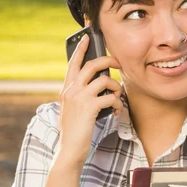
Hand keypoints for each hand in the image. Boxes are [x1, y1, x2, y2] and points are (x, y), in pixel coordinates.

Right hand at [58, 33, 122, 165]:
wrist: (69, 150)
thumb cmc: (76, 131)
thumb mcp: (74, 109)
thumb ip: (82, 95)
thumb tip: (100, 84)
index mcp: (67, 90)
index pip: (72, 63)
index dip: (80, 49)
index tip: (86, 37)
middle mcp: (71, 90)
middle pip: (91, 65)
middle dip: (108, 60)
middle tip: (119, 63)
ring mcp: (79, 98)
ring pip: (104, 80)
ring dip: (116, 86)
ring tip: (117, 95)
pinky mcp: (89, 107)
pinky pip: (110, 96)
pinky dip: (118, 103)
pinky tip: (117, 110)